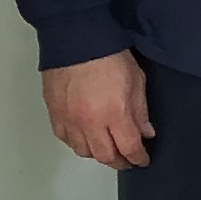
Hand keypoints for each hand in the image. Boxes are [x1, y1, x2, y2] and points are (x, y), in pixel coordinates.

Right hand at [40, 51, 152, 169]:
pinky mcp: (55, 112)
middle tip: (126, 160)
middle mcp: (90, 121)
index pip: (129, 148)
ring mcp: (70, 119)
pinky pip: (64, 138)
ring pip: (83, 151)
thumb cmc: (108, 54)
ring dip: (97, 154)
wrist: (76, 38)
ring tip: (107, 149)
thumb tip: (146, 132)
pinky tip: (85, 138)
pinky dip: (77, 143)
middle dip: (119, 161)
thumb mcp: (136, 80)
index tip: (142, 160)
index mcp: (115, 113)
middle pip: (105, 156)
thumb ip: (140, 111)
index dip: (138, 158)